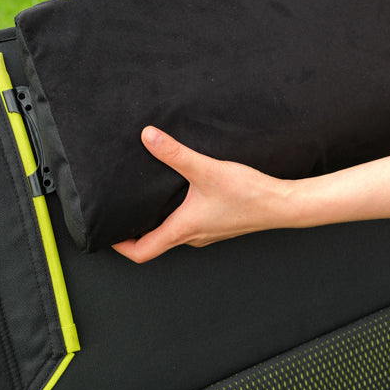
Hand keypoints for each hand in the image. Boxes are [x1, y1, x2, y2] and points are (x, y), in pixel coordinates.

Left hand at [112, 127, 288, 262]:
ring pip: (173, 234)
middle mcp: (193, 236)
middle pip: (154, 244)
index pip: (142, 252)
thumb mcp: (207, 170)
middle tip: (121, 214)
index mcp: (183, 230)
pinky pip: (189, 226)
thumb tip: (148, 137)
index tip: (108, 232)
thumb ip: (176, 153)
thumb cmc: (249, 195)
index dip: (120, 246)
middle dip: (135, 231)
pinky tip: (181, 195)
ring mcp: (207, 233)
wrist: (282, 205)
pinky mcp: (218, 225)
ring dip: (157, 222)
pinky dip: (176, 216)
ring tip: (147, 202)